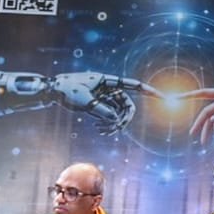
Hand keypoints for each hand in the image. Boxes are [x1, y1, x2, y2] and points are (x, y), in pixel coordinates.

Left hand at [46, 72, 162, 134]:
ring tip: (103, 131)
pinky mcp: (98, 105)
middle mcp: (108, 89)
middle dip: (124, 118)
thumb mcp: (85, 101)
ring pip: (118, 113)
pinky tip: (99, 130)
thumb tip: (116, 119)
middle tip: (117, 129)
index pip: (132, 85)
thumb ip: (102, 110)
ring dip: (114, 124)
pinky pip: (109, 116)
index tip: (161, 97)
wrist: (52, 90)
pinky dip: (107, 124)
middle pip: (126, 104)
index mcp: (107, 81)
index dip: (147, 90)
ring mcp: (104, 97)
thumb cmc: (66, 89)